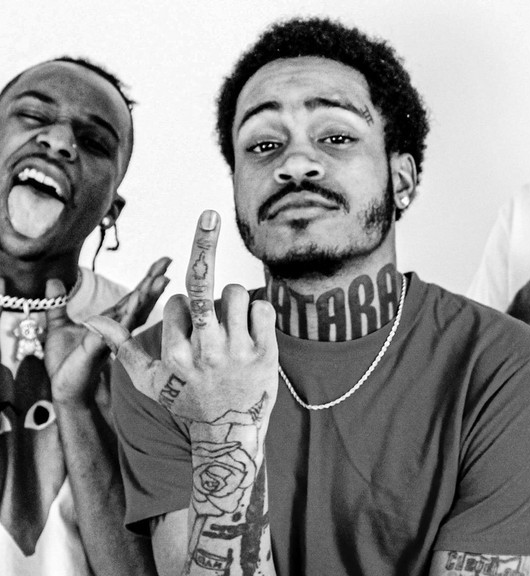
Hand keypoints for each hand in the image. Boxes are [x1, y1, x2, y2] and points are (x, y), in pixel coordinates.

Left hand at [45, 257, 171, 404]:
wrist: (66, 389)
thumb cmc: (66, 364)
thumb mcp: (57, 327)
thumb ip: (58, 305)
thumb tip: (53, 281)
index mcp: (111, 320)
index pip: (133, 295)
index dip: (147, 279)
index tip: (162, 263)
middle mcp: (118, 326)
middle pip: (140, 299)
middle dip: (154, 280)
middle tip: (168, 261)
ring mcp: (114, 336)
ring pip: (136, 310)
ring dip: (148, 294)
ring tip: (162, 277)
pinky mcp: (104, 346)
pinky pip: (120, 326)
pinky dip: (130, 312)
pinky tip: (138, 299)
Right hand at [85, 210, 278, 423]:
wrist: (229, 436)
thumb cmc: (186, 404)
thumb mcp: (148, 382)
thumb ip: (122, 348)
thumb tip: (89, 322)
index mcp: (174, 354)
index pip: (177, 302)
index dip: (183, 311)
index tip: (189, 333)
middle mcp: (205, 351)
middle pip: (202, 283)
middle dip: (204, 242)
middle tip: (208, 214)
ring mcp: (237, 352)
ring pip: (234, 292)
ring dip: (231, 299)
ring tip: (230, 324)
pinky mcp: (265, 354)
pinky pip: (261, 307)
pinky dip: (257, 312)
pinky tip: (251, 333)